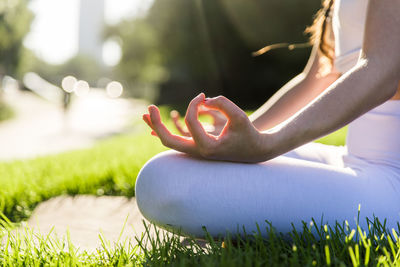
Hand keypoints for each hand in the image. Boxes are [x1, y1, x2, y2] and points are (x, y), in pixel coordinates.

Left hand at [143, 93, 269, 162]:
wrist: (255, 151)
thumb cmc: (249, 134)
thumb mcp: (238, 116)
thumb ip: (222, 104)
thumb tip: (203, 101)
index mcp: (207, 147)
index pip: (190, 122)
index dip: (193, 104)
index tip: (203, 96)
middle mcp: (198, 152)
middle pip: (168, 140)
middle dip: (157, 123)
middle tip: (150, 108)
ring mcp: (196, 151)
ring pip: (169, 141)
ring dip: (157, 127)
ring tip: (145, 114)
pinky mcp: (197, 147)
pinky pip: (177, 140)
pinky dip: (165, 132)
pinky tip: (154, 126)